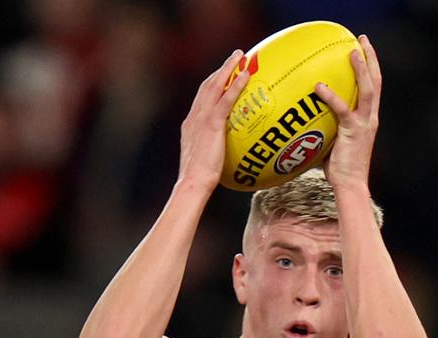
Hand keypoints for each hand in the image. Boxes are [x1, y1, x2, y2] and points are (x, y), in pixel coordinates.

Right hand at [178, 50, 249, 192]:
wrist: (193, 182)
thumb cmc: (201, 179)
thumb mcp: (207, 160)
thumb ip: (215, 151)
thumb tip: (228, 156)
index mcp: (191, 124)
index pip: (202, 98)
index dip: (212, 83)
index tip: (222, 75)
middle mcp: (194, 117)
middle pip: (206, 86)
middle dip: (220, 70)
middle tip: (234, 58)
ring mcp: (201, 119)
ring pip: (214, 86)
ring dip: (228, 68)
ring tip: (240, 56)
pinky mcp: (212, 124)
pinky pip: (226, 100)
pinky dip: (235, 85)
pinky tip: (246, 75)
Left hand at [314, 35, 381, 190]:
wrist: (349, 186)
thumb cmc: (339, 169)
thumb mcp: (333, 143)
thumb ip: (325, 127)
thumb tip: (302, 119)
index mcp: (368, 120)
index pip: (373, 88)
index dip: (370, 68)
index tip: (363, 51)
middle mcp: (370, 118)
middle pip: (376, 81)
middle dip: (371, 58)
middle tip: (361, 40)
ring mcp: (364, 124)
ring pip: (368, 89)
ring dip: (362, 68)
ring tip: (353, 51)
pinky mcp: (353, 131)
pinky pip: (342, 109)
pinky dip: (331, 96)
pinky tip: (319, 86)